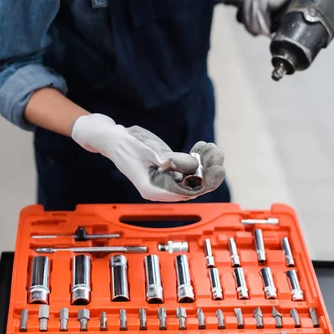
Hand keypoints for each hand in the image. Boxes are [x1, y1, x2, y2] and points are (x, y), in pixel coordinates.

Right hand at [71, 114, 224, 201]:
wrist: (114, 139)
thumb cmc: (125, 146)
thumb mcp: (144, 150)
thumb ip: (163, 158)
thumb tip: (183, 164)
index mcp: (152, 190)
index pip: (183, 194)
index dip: (201, 185)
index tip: (213, 171)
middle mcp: (161, 188)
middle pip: (191, 188)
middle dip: (207, 174)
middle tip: (219, 157)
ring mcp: (165, 180)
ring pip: (192, 178)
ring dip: (205, 165)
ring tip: (214, 149)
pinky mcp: (168, 170)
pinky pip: (187, 169)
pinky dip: (197, 159)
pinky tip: (205, 146)